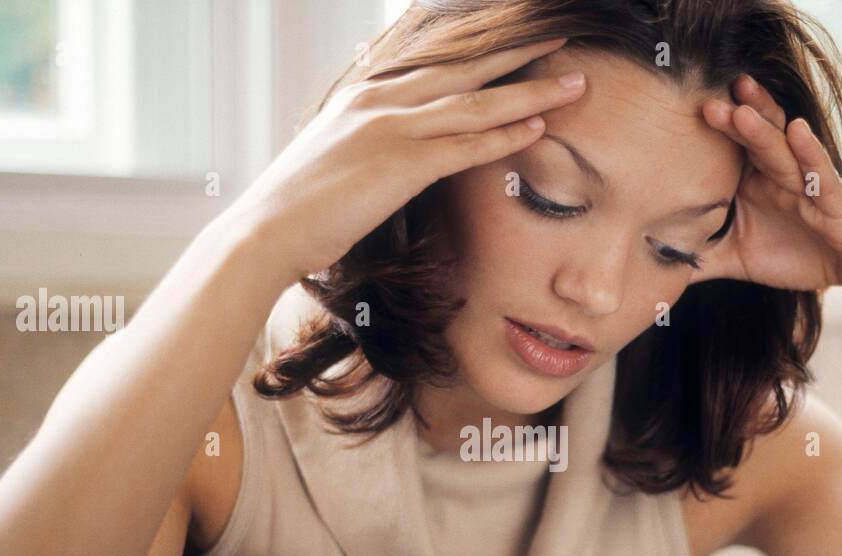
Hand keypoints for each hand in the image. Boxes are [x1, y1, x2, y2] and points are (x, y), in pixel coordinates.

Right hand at [228, 37, 586, 279]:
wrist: (266, 231)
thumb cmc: (298, 207)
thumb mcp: (334, 159)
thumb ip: (366, 145)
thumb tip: (384, 154)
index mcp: (366, 94)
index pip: (437, 62)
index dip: (483, 50)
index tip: (519, 37)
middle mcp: (382, 100)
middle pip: (466, 68)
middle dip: (519, 53)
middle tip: (563, 38)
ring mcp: (391, 129)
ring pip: (477, 103)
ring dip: (531, 90)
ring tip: (575, 81)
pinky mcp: (400, 165)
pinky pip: (465, 146)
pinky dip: (505, 135)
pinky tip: (540, 127)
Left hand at [690, 74, 841, 305]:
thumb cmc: (802, 255)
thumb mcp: (741, 261)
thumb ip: (703, 259)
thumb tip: (658, 268)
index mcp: (758, 183)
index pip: (732, 151)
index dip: (711, 135)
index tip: (677, 120)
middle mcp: (782, 176)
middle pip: (755, 141)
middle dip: (732, 120)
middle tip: (705, 102)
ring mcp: (809, 185)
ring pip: (784, 151)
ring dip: (763, 129)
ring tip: (742, 106)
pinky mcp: (835, 203)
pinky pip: (821, 176)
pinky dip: (810, 153)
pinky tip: (798, 131)